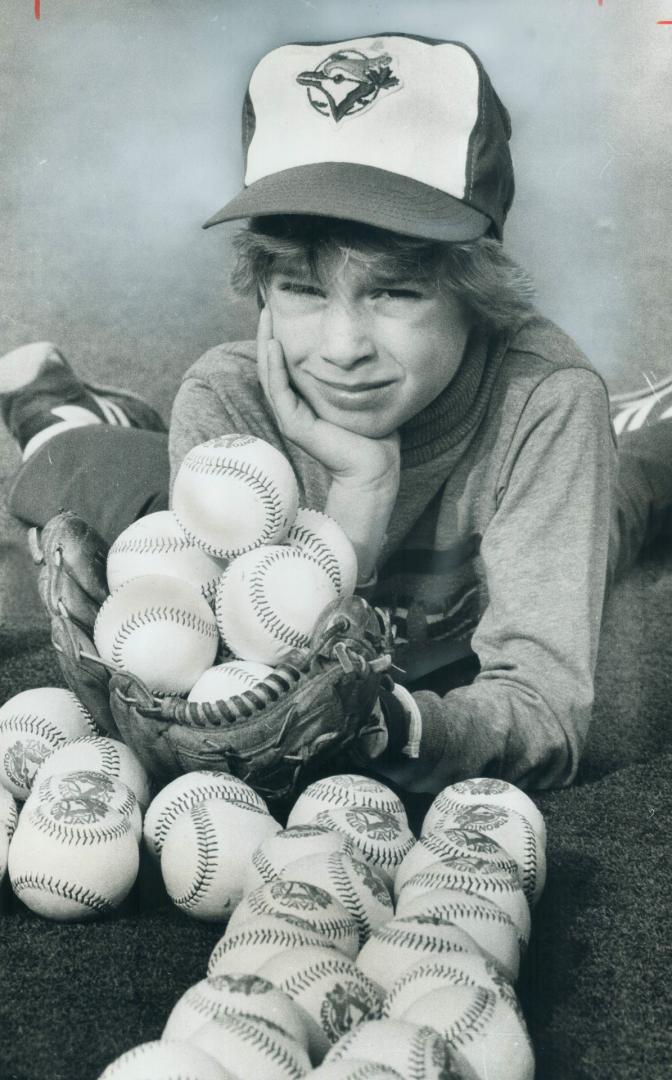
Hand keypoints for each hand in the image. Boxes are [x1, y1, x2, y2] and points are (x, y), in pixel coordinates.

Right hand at [257, 307, 399, 491]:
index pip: (285, 364)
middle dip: (268, 333)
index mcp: (305, 401)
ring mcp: (291, 417)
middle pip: (272, 365)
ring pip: (270, 375)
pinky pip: (279, 392)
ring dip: (265, 343)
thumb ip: (354, 372)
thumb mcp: (361, 391)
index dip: (280, 336)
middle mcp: (293, 408)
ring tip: (266, 316)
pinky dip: (274, 367)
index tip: (282, 307)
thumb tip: (363, 343)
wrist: (375, 466)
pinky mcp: (295, 426)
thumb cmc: (374, 432)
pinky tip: (273, 344)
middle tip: (267, 304)